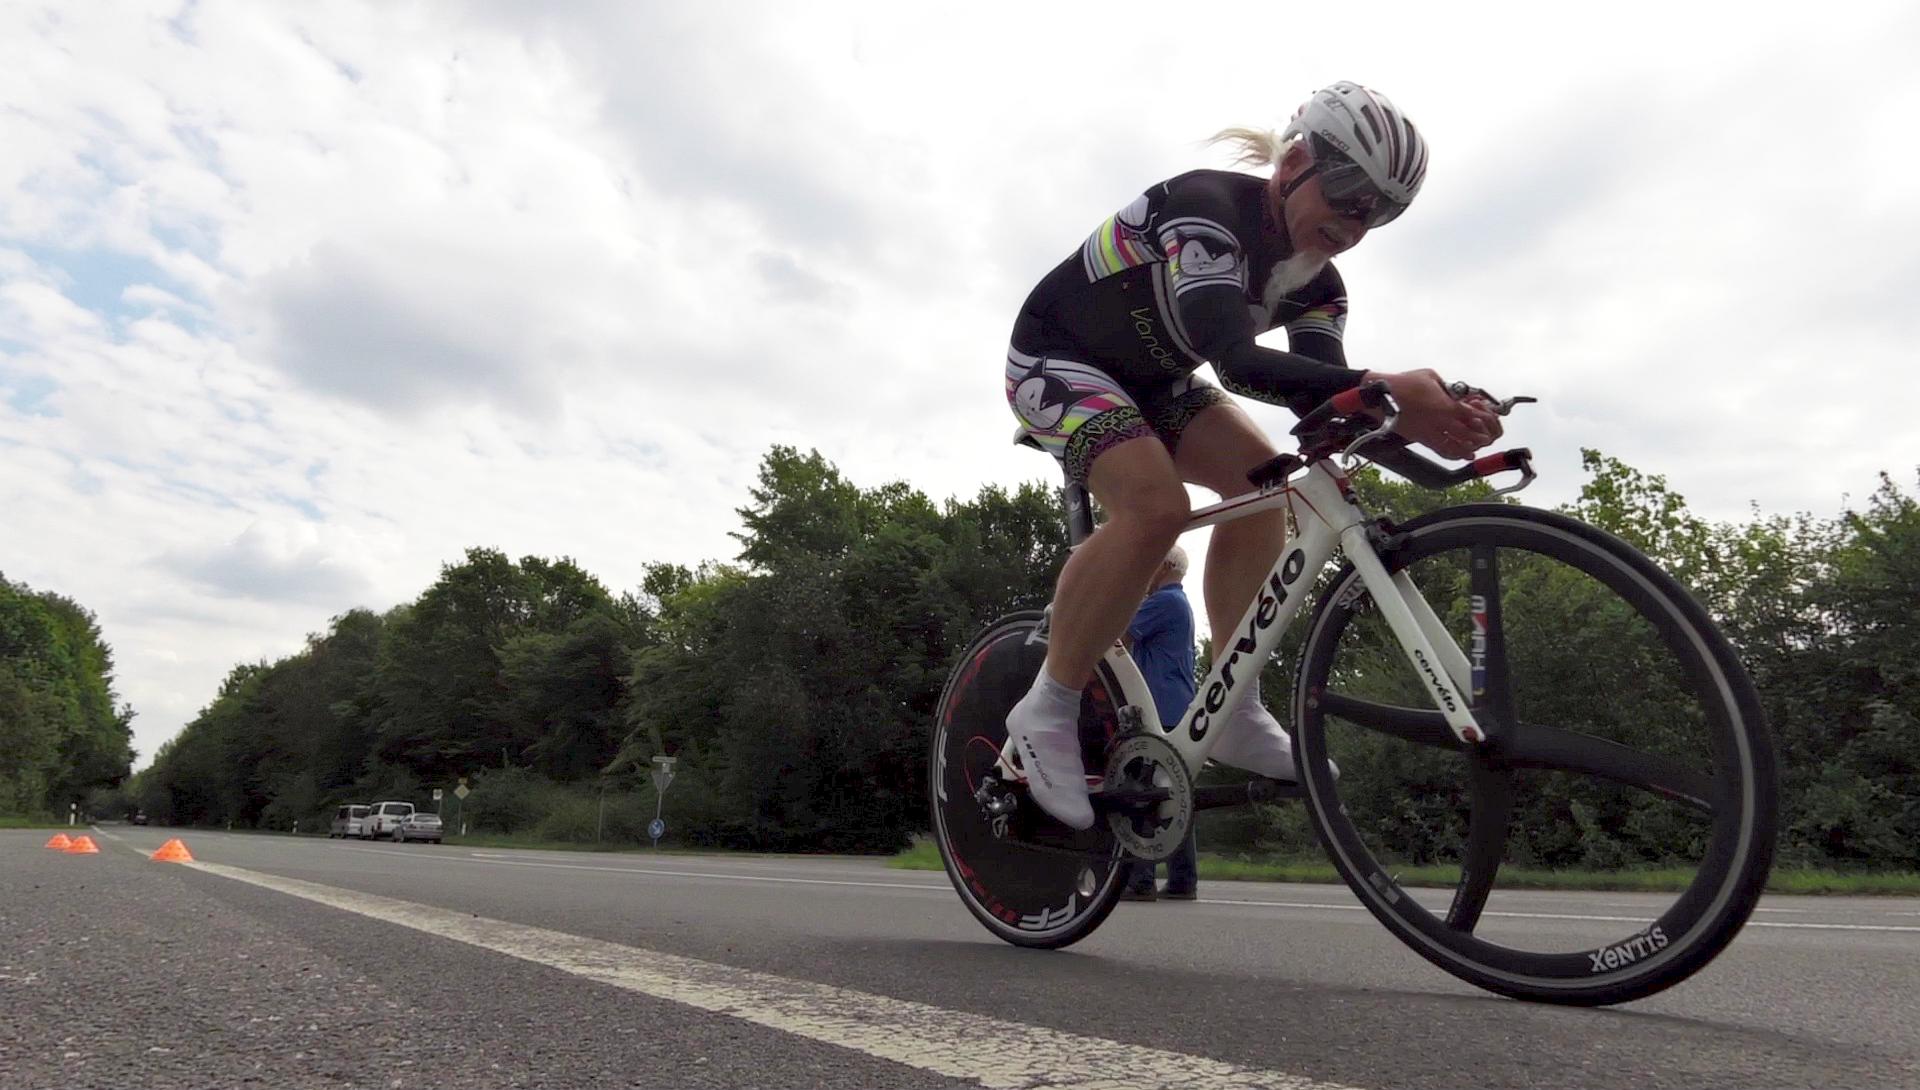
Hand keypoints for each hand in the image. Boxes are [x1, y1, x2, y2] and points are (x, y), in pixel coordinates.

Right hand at [1361, 369, 1502, 459]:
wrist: (1382, 397)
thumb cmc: (1403, 383)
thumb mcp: (1431, 376)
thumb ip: (1445, 386)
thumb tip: (1452, 391)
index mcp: (1445, 406)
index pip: (1473, 416)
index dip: (1483, 419)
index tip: (1486, 417)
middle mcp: (1440, 422)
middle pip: (1468, 435)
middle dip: (1479, 437)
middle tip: (1485, 436)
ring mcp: (1430, 432)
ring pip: (1455, 447)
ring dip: (1467, 448)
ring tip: (1474, 448)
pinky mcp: (1420, 438)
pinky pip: (1440, 450)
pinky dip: (1452, 454)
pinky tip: (1459, 454)